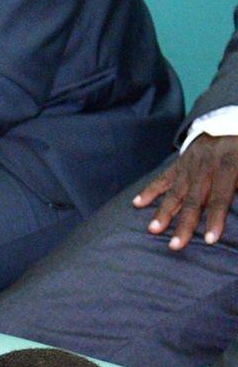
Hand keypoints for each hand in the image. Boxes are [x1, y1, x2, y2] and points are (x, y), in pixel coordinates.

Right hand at [134, 133, 237, 249]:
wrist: (229, 121)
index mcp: (228, 166)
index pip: (220, 197)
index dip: (214, 218)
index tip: (208, 240)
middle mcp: (204, 167)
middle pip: (193, 199)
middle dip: (184, 223)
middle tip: (175, 245)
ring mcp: (189, 165)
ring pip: (175, 191)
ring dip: (164, 211)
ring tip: (153, 229)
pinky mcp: (179, 163)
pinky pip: (163, 178)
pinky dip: (150, 190)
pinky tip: (137, 203)